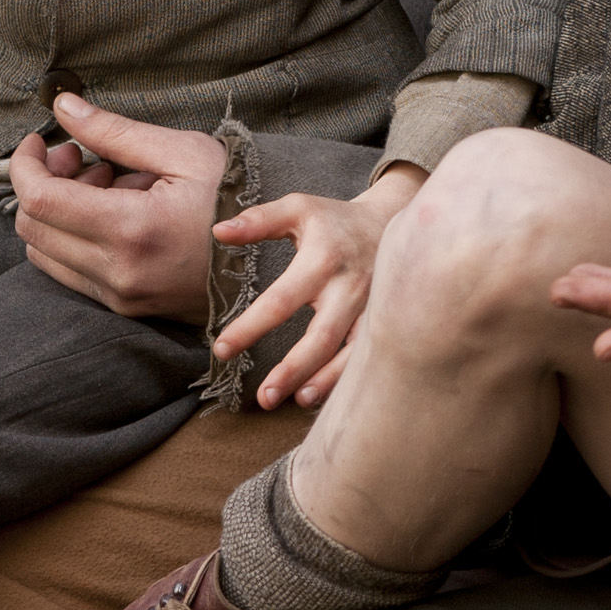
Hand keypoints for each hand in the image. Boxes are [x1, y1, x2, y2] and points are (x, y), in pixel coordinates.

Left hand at [4, 95, 225, 318]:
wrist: (274, 260)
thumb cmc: (237, 199)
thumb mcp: (183, 153)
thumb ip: (116, 131)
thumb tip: (63, 106)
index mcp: (132, 230)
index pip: (40, 200)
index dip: (26, 165)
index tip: (38, 142)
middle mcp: (118, 272)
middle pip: (33, 228)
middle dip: (43, 184)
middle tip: (82, 159)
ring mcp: (120, 295)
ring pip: (44, 253)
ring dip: (59, 214)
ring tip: (106, 186)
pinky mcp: (125, 306)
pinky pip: (70, 272)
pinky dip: (75, 238)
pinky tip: (114, 214)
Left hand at [210, 165, 424, 408]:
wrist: (392, 222)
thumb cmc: (334, 220)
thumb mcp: (298, 209)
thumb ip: (258, 221)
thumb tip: (218, 232)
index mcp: (322, 260)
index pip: (281, 300)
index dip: (250, 327)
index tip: (222, 349)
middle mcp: (348, 288)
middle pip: (320, 336)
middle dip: (292, 368)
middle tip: (264, 396)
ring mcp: (370, 308)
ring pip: (347, 353)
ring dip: (321, 381)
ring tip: (292, 400)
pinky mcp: (382, 322)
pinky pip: (363, 357)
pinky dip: (341, 379)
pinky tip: (316, 395)